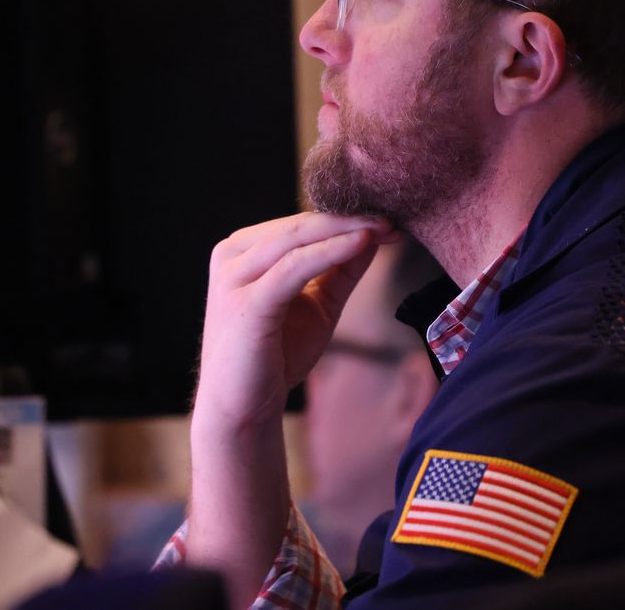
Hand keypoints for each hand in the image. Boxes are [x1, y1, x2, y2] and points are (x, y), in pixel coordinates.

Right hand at [193, 211, 394, 429]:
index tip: (389, 218)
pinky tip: (360, 243)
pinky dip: (329, 252)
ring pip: (295, 238)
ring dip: (344, 229)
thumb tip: (374, 233)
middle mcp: (232, 256)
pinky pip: (293, 268)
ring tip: (382, 227)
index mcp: (244, 250)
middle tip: (392, 217)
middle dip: (349, 218)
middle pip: (299, 224)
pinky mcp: (245, 304)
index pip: (300, 222)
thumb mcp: (318, 303)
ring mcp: (234, 278)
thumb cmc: (276, 355)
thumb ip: (341, 269)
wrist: (244, 408)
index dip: (345, 216)